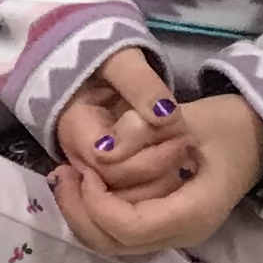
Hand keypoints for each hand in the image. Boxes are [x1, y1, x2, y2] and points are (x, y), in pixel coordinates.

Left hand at [51, 92, 262, 257]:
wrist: (259, 138)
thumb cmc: (228, 126)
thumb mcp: (187, 118)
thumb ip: (143, 131)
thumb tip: (102, 150)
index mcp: (194, 212)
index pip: (129, 227)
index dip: (98, 202)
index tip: (86, 168)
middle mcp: (183, 234)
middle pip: (113, 244)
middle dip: (79, 212)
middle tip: (61, 174)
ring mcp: (174, 235)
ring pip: (112, 245)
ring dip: (82, 214)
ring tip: (66, 177)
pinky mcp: (165, 227)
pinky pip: (120, 233)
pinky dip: (95, 213)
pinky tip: (85, 183)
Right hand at [57, 50, 185, 197]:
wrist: (97, 69)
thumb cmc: (105, 62)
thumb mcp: (121, 60)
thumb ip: (141, 84)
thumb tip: (165, 117)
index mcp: (75, 128)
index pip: (108, 162)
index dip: (147, 156)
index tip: (180, 132)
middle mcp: (78, 159)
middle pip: (116, 188)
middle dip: (158, 170)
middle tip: (188, 144)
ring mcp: (92, 174)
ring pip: (124, 202)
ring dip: (162, 185)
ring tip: (186, 155)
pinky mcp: (109, 180)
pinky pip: (131, 202)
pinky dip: (160, 190)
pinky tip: (181, 167)